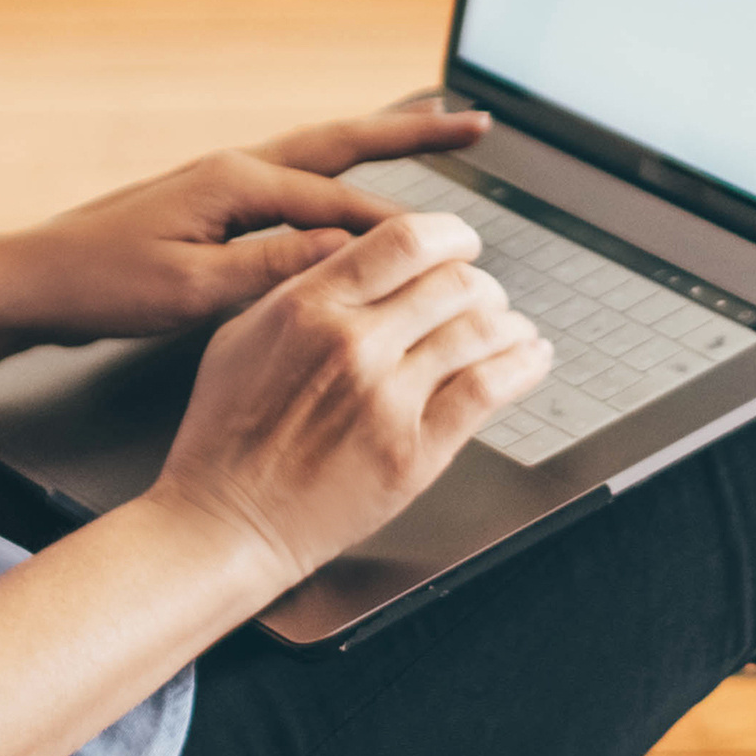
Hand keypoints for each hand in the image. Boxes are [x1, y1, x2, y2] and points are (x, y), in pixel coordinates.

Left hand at [0, 100, 494, 424]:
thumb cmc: (101, 287)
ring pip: (319, 154)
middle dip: (410, 132)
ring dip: (378, 142)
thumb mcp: (191, 290)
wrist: (31, 282)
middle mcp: (234, 168)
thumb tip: (347, 252)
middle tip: (474, 121)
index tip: (458, 243)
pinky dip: (336, 173)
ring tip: (430, 125)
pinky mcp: (209, 204)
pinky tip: (349, 186)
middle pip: (342, 142)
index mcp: (236, 181)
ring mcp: (220, 181)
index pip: (341, 202)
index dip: (403, 226)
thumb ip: (271, 270)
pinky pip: (294, 179)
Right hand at [146, 210, 550, 596]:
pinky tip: (530, 359)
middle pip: (453, 282)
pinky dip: (522, 366)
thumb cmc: (225, 435)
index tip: (461, 242)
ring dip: (507, 323)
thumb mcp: (241, 336)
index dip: (450, 234)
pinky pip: (488, 390)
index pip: (405, 240)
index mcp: (307, 307)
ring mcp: (387, 399)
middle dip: (480, 282)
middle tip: (484, 293)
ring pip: (480, 331)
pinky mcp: (414, 452)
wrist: (225, 521)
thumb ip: (300, 290)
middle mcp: (352, 344)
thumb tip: (356, 256)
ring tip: (511, 327)